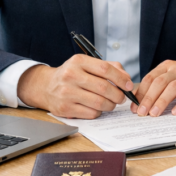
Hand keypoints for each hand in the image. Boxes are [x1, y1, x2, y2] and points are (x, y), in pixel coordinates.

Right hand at [17, 55, 134, 118]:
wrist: (46, 86)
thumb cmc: (73, 74)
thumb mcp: (87, 64)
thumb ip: (109, 67)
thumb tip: (127, 79)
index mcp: (78, 61)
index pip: (105, 69)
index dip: (121, 79)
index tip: (129, 86)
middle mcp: (70, 76)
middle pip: (103, 88)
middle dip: (118, 95)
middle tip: (121, 98)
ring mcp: (66, 93)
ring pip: (99, 103)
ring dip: (110, 105)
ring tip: (111, 103)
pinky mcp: (64, 108)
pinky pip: (91, 113)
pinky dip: (99, 112)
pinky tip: (97, 108)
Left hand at [134, 61, 175, 116]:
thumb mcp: (170, 78)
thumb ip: (156, 86)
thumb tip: (138, 102)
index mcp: (167, 66)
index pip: (150, 78)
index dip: (141, 93)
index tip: (134, 107)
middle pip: (160, 82)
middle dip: (149, 98)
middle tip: (142, 112)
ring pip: (173, 87)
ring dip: (162, 101)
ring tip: (155, 113)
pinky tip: (175, 112)